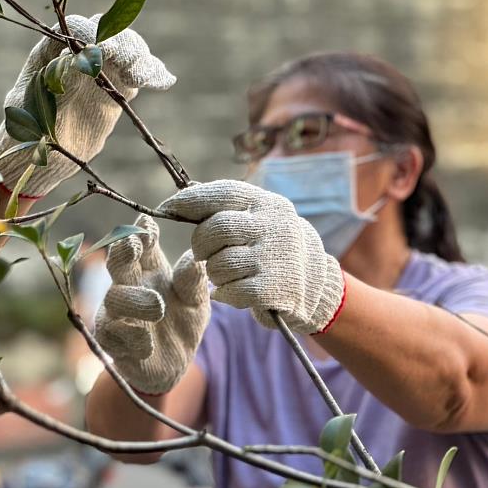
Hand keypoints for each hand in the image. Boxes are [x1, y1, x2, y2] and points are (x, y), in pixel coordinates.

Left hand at [0, 14, 174, 197]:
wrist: (43, 151)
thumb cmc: (28, 127)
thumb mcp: (31, 104)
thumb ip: (50, 83)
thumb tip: (71, 61)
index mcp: (53, 50)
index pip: (79, 28)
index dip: (94, 33)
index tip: (104, 50)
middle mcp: (81, 53)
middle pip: (111, 33)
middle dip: (123, 44)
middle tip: (128, 67)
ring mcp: (103, 69)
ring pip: (129, 51)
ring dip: (140, 59)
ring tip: (142, 78)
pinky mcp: (118, 87)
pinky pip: (139, 74)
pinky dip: (154, 75)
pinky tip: (165, 80)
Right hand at [94, 214, 209, 394]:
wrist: (173, 368)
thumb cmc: (182, 324)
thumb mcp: (197, 303)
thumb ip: (195, 282)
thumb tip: (195, 259)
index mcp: (150, 271)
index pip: (142, 245)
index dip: (143, 233)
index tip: (148, 222)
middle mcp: (129, 287)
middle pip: (118, 263)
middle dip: (123, 251)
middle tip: (133, 243)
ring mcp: (117, 313)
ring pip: (115, 298)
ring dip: (135, 299)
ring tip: (158, 306)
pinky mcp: (112, 342)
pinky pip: (115, 334)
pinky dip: (133, 336)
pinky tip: (148, 344)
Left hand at [158, 180, 344, 334]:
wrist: (319, 287)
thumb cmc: (276, 248)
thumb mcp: (262, 219)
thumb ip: (229, 207)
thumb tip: (185, 193)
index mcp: (269, 205)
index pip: (225, 193)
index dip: (191, 199)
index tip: (168, 208)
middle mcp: (275, 226)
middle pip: (216, 228)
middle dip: (201, 243)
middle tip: (205, 253)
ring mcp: (276, 257)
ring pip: (220, 263)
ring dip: (215, 273)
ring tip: (228, 275)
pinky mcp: (276, 288)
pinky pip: (231, 290)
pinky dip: (225, 294)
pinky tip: (233, 292)